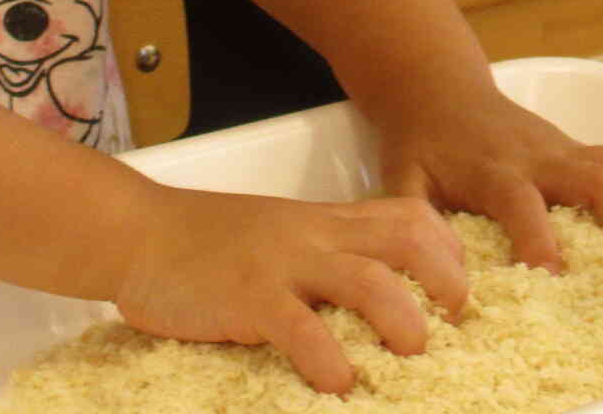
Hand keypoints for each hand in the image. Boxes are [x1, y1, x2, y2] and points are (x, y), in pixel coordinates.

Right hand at [114, 185, 466, 394]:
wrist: (139, 232)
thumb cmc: (207, 241)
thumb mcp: (280, 233)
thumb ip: (324, 254)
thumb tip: (373, 303)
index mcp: (325, 221)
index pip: (408, 216)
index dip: (448, 250)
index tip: (463, 289)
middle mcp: (315, 236)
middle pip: (405, 241)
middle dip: (445, 279)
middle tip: (454, 321)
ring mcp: (284, 265)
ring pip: (368, 282)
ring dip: (401, 320)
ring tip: (412, 356)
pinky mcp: (248, 298)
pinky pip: (301, 329)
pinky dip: (328, 360)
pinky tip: (338, 385)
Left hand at [376, 83, 602, 270]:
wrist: (437, 91)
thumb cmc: (419, 145)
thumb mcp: (401, 182)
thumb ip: (412, 224)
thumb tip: (432, 278)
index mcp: (492, 168)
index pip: (522, 202)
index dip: (539, 240)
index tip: (555, 281)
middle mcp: (537, 155)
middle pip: (597, 176)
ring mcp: (564, 148)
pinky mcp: (578, 149)